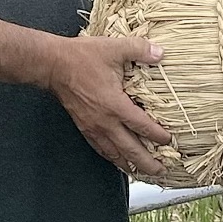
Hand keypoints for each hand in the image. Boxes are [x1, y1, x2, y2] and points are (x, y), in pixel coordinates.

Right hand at [47, 35, 171, 179]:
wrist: (53, 65)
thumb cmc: (81, 57)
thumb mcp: (114, 48)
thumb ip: (139, 49)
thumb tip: (160, 53)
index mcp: (115, 105)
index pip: (143, 127)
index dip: (158, 136)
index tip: (169, 141)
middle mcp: (105, 122)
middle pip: (130, 150)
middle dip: (147, 163)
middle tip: (161, 171)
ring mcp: (93, 127)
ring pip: (114, 154)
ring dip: (130, 165)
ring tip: (142, 173)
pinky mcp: (84, 127)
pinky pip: (100, 149)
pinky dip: (112, 158)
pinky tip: (117, 160)